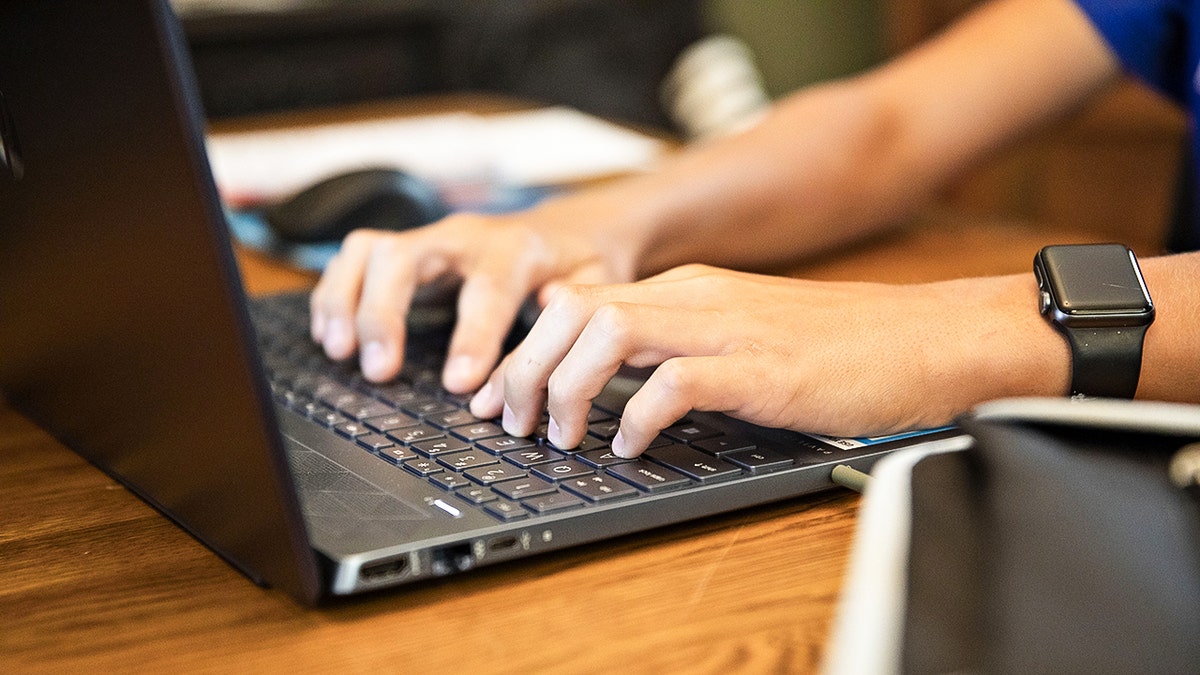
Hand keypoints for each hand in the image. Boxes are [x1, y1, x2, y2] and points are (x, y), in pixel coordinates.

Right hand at [308, 194, 644, 392]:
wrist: (565, 228)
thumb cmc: (578, 265)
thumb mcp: (592, 289)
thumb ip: (565, 320)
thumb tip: (541, 356)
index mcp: (518, 249)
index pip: (488, 289)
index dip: (472, 337)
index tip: (458, 384)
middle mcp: (465, 237)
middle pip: (404, 257)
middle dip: (383, 313)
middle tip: (379, 371)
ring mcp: (430, 238)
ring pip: (369, 251)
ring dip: (345, 300)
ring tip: (340, 351)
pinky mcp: (407, 248)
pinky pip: (357, 258)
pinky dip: (336, 294)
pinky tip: (331, 334)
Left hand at [470, 264, 1064, 456]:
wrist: (930, 337)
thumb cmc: (844, 347)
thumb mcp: (744, 334)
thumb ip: (684, 347)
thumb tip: (619, 383)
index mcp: (689, 290)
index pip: (578, 301)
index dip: (525, 348)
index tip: (502, 394)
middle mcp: (697, 299)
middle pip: (573, 311)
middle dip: (526, 367)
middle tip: (513, 420)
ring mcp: (729, 328)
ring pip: (607, 333)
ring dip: (569, 387)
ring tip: (566, 437)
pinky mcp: (761, 369)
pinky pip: (674, 382)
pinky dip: (637, 416)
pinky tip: (630, 447)